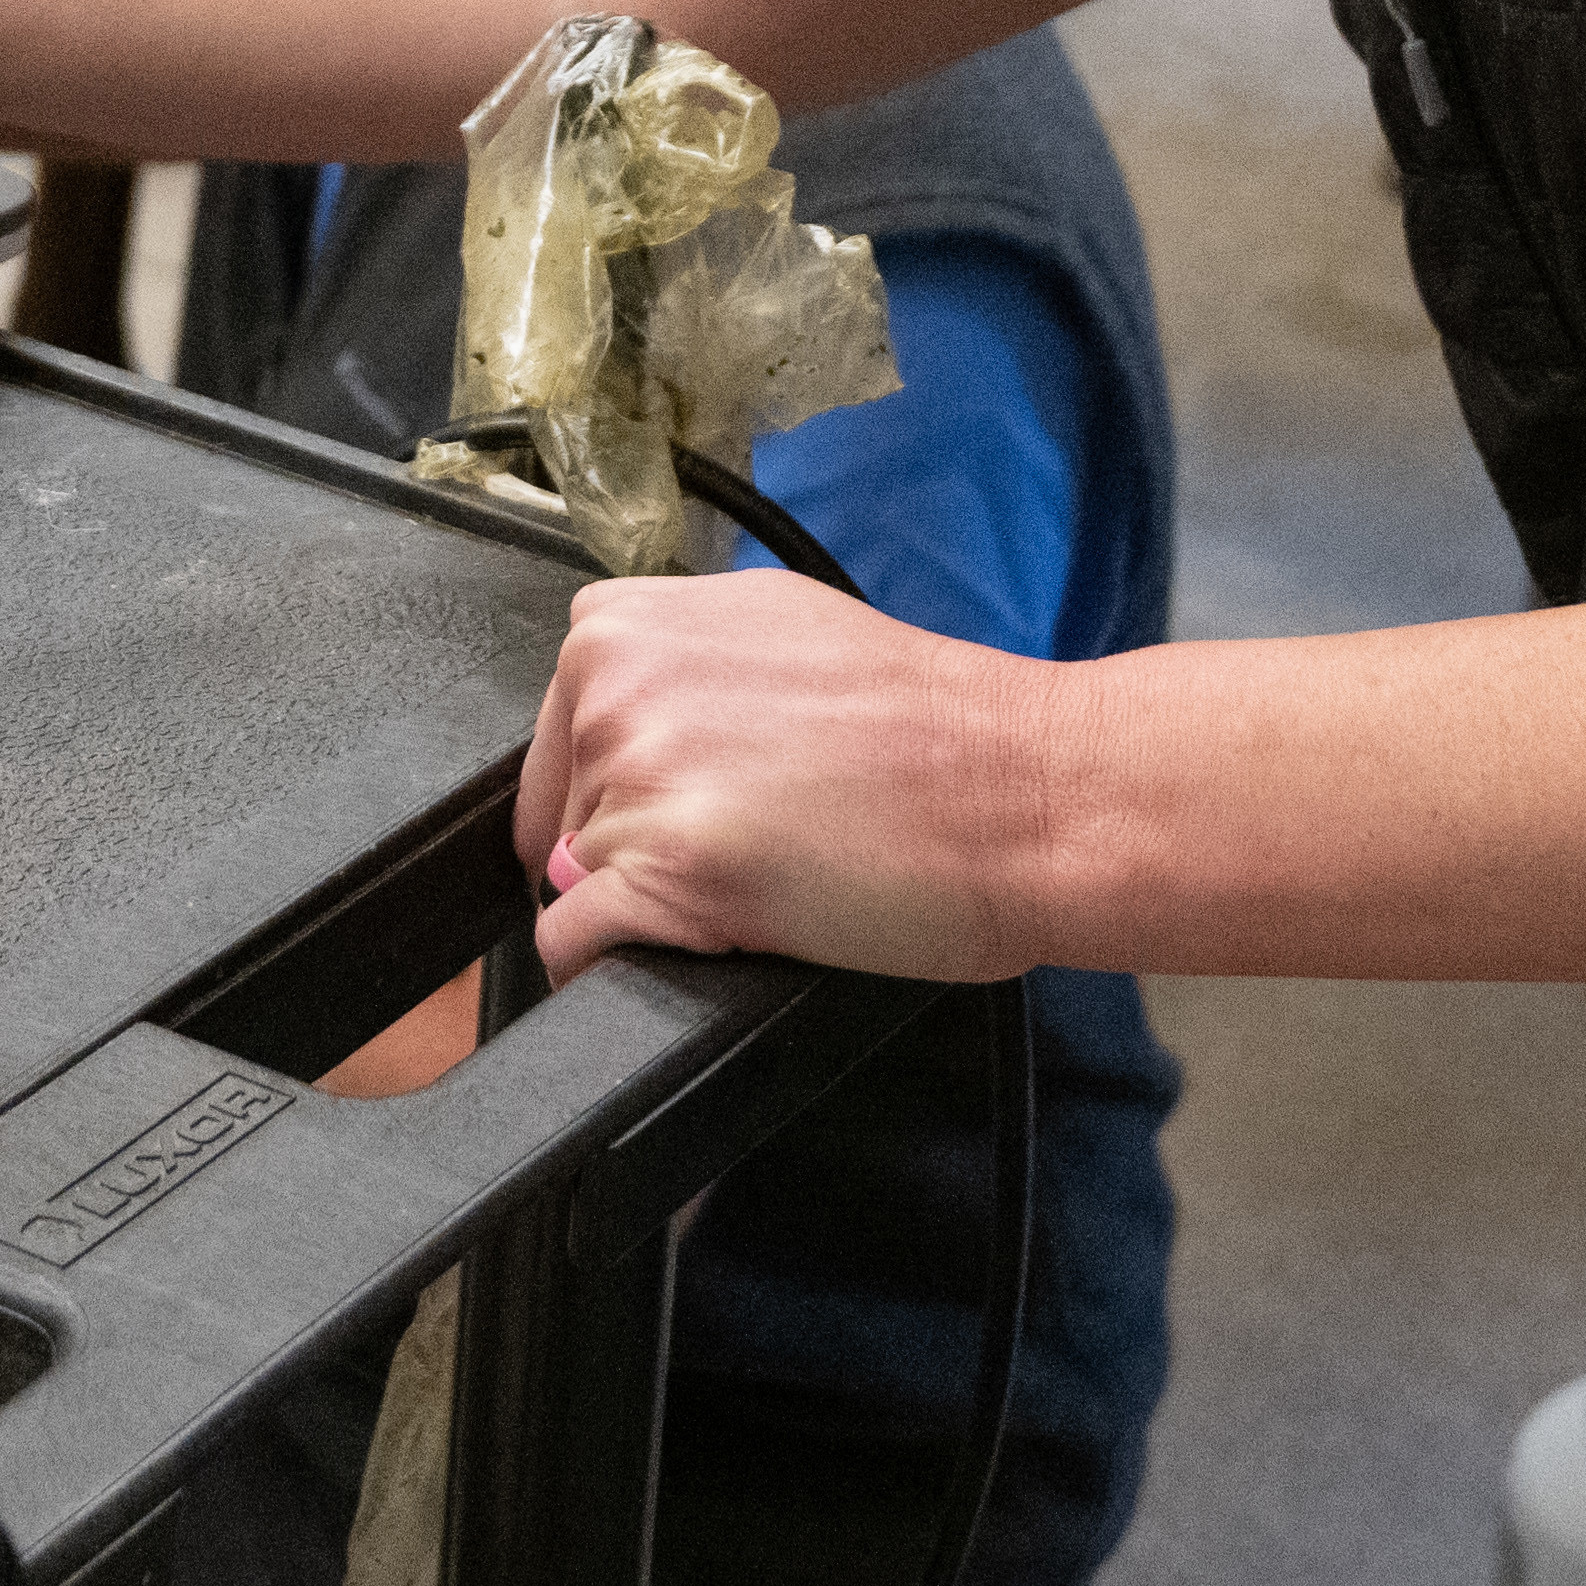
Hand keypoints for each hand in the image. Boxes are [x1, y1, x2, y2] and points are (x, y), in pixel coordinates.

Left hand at [511, 567, 1068, 990]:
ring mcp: (637, 772)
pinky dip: (624, 966)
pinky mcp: (670, 868)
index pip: (559, 738)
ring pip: (573, 884)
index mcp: (632, 619)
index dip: (623, 792)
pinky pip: (576, 948)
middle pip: (560, 814)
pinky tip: (719, 936)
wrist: (1025, 791)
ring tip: (766, 873)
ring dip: (652, 903)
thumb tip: (607, 749)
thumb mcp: (778, 638)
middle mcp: (618, 681)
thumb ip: (673, 677)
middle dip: (637, 845)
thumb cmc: (935, 730)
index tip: (699, 805)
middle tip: (756, 837)